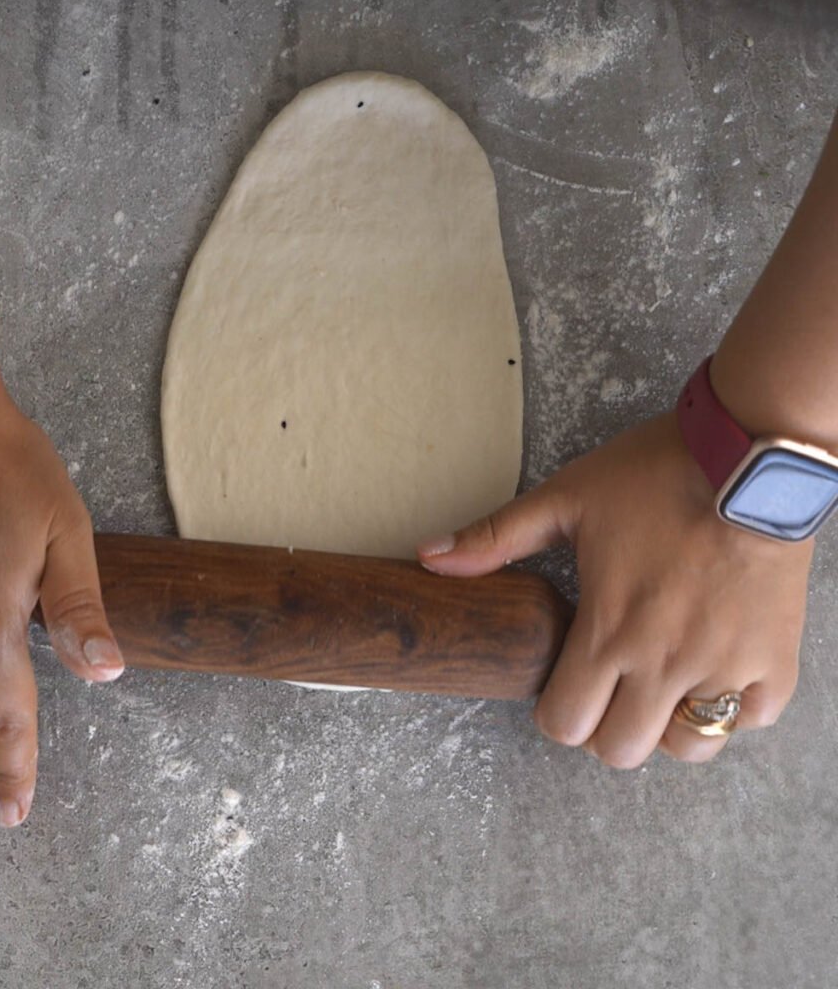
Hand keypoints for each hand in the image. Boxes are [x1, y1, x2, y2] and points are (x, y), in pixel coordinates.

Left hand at [417, 412, 811, 766]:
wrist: (750, 455)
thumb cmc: (656, 474)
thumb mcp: (565, 499)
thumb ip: (495, 538)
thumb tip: (428, 556)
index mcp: (608, 631)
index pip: (566, 724)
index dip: (555, 712)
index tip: (563, 683)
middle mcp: (664, 663)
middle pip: (621, 750)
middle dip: (604, 728)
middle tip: (607, 688)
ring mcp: (724, 666)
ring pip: (689, 748)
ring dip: (667, 727)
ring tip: (658, 685)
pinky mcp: (775, 658)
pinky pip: (755, 717)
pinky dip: (735, 706)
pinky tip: (716, 669)